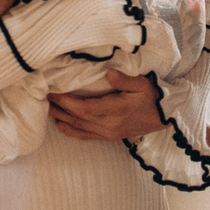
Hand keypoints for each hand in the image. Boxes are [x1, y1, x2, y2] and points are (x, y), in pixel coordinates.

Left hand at [48, 70, 166, 139]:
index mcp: (115, 110)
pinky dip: (71, 131)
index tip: (52, 91)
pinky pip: (86, 136)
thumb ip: (124, 79)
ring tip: (47, 108)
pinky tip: (61, 125)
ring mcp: (109, 133)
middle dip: (58, 108)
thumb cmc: (153, 97)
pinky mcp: (110, 136)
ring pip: (79, 128)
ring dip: (61, 118)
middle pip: (77, 118)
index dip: (66, 101)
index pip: (84, 108)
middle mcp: (109, 125)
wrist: (166, 117)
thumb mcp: (142, 84)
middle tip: (43, 97)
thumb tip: (108, 73)